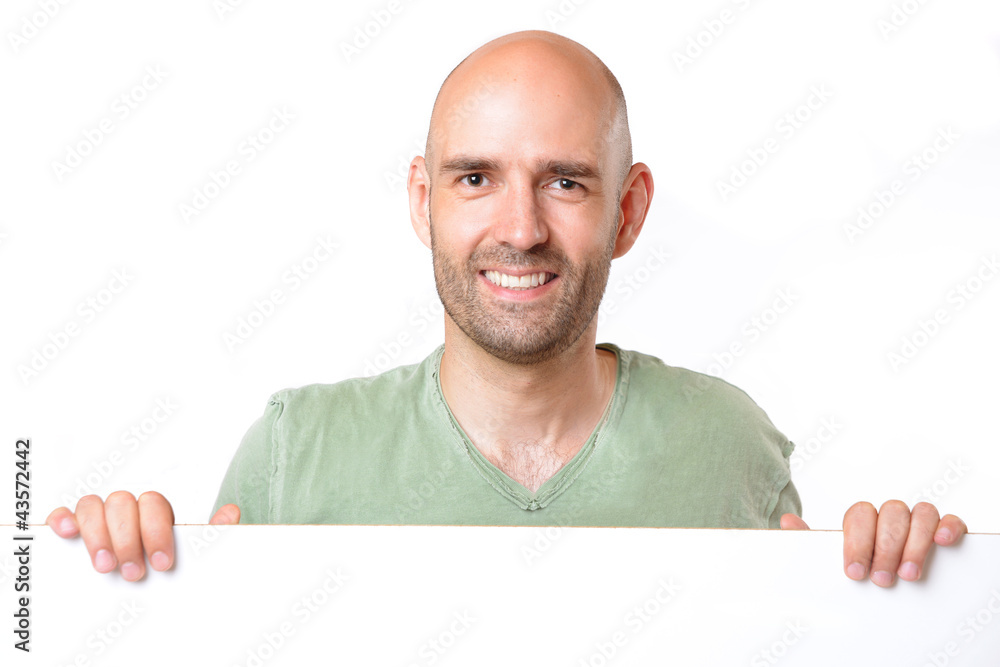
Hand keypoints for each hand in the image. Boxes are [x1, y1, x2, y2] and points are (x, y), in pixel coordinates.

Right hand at [46, 492, 240, 580]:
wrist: (146, 578)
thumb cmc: (164, 562)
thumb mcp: (189, 552)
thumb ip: (210, 535)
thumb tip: (231, 513)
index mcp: (155, 510)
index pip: (154, 504)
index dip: (157, 531)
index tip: (162, 562)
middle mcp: (127, 507)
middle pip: (122, 503)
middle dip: (127, 540)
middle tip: (133, 573)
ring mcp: (100, 514)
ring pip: (93, 505)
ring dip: (97, 535)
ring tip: (105, 566)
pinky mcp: (75, 526)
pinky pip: (65, 512)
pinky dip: (64, 518)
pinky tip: (68, 533)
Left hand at [781, 500, 966, 585]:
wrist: (880, 583)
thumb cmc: (858, 570)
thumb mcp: (831, 561)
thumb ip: (810, 542)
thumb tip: (787, 522)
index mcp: (862, 519)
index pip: (859, 514)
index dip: (857, 541)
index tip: (854, 571)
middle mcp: (890, 515)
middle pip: (890, 514)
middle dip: (885, 548)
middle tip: (881, 579)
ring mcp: (918, 521)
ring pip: (921, 513)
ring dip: (915, 544)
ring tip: (908, 574)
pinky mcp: (944, 530)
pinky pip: (950, 519)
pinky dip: (948, 527)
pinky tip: (943, 542)